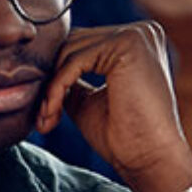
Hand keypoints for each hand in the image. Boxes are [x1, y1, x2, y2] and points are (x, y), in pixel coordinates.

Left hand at [36, 22, 191, 191]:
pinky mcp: (128, 45)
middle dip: (51, 81)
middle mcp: (140, 32)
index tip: (45, 111)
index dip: (56, 76)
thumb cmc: (122, 136)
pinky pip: (75, 61)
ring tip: (48, 119)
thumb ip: (70, 79)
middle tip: (43, 117)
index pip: (80, 45)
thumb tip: (42, 67)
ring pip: (70, 52)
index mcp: (135, 42)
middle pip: (73, 44)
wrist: (149, 159)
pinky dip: (58, 88)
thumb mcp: (87, 100)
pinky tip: (53, 113)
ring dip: (51, 88)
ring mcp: (136, 35)